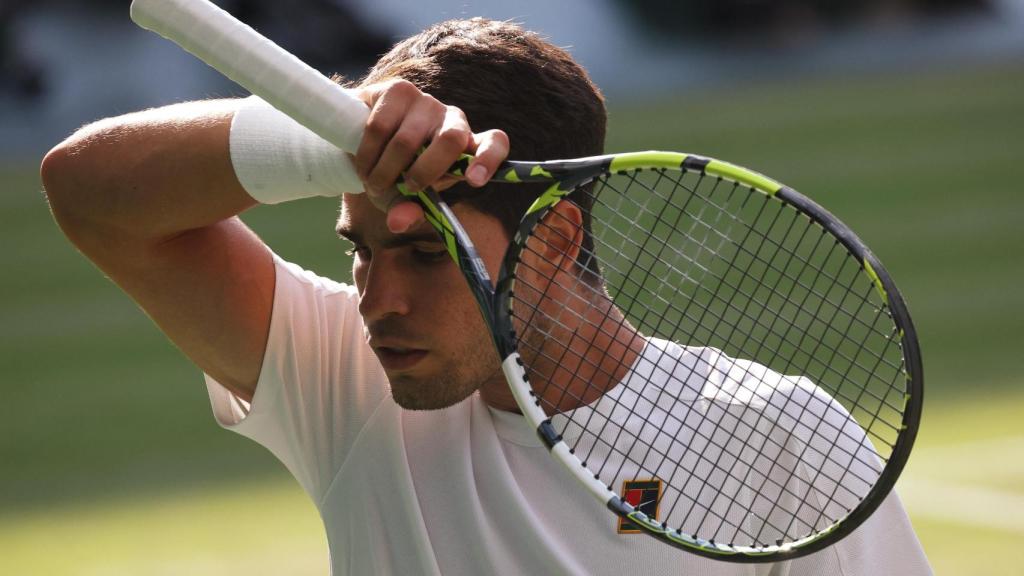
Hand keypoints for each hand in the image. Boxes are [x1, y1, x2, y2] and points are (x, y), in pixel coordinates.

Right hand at [351, 79, 509, 232]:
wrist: (363, 140)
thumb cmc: (396, 172)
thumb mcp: (405, 197)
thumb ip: (408, 211)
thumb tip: (399, 222)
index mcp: (466, 147)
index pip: (495, 143)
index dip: (489, 158)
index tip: (474, 180)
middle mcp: (452, 120)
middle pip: (451, 139)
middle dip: (425, 172)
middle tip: (406, 189)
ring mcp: (426, 102)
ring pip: (408, 140)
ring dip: (385, 171)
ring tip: (374, 184)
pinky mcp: (398, 90)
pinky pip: (380, 127)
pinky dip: (368, 155)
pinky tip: (364, 166)